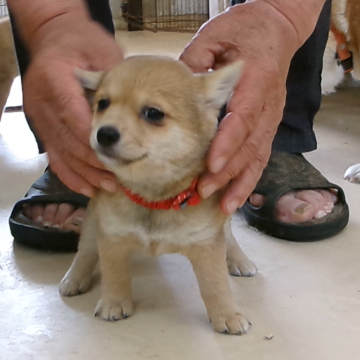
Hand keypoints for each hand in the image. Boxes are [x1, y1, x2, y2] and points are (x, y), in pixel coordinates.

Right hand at [22, 14, 122, 196]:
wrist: (54, 38)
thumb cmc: (81, 42)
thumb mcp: (101, 50)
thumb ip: (112, 79)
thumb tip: (130, 109)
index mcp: (54, 80)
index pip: (75, 118)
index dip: (94, 141)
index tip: (116, 155)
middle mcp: (42, 102)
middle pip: (69, 141)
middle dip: (94, 163)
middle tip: (116, 179)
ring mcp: (40, 118)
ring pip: (62, 154)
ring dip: (85, 174)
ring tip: (108, 187)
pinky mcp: (43, 128)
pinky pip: (55, 157)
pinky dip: (70, 174)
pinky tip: (86, 187)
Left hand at [180, 2, 299, 213]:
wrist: (276, 28)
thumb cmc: (244, 30)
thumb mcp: (215, 37)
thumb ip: (194, 64)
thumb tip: (172, 93)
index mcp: (255, 79)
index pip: (241, 117)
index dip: (227, 143)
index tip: (210, 164)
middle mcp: (267, 103)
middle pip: (249, 144)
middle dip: (228, 170)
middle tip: (205, 190)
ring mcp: (270, 116)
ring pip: (258, 155)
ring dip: (240, 182)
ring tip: (223, 206)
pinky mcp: (267, 125)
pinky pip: (260, 156)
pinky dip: (249, 179)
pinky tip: (236, 197)